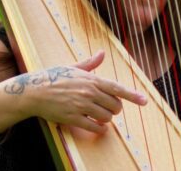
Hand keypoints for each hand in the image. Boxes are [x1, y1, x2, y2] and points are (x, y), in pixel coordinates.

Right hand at [6, 51, 146, 133]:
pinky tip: (96, 125)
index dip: (132, 95)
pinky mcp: (73, 118)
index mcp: (91, 79)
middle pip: (115, 105)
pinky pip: (94, 127)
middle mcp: (89, 92)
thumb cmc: (55, 77)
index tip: (144, 101)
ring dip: (106, 118)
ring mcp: (81, 106)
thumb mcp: (74, 67)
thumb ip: (91, 63)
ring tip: (99, 114)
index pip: (117, 88)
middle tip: (109, 107)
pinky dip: (99, 128)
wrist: (35, 90)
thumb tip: (102, 53)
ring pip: (106, 117)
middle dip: (115, 108)